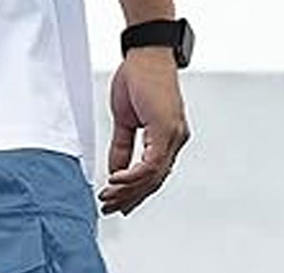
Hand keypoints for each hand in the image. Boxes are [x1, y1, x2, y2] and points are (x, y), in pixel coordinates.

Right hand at [98, 47, 189, 215]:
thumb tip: (116, 172)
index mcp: (168, 137)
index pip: (153, 175)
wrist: (147, 53)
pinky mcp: (166, 130)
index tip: (119, 205)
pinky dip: (131, 176)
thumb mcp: (125, 121)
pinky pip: (149, 164)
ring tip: (107, 197)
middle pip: (153, 181)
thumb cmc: (140, 77)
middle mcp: (175, 138)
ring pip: (152, 177)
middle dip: (128, 198)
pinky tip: (115, 180)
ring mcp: (173, 135)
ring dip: (126, 190)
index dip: (136, 193)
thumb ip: (121, 149)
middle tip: (109, 208)